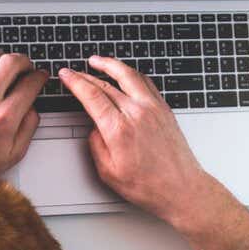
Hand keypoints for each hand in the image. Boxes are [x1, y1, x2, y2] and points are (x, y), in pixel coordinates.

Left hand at [0, 51, 47, 174]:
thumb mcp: (13, 154)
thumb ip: (28, 129)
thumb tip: (33, 109)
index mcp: (4, 117)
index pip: (29, 84)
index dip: (40, 76)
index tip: (40, 76)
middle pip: (11, 63)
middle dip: (24, 61)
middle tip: (26, 66)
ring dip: (1, 56)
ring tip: (5, 63)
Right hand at [61, 57, 248, 249]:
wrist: (182, 188)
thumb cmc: (149, 186)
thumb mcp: (108, 173)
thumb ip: (96, 146)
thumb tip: (94, 129)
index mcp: (119, 129)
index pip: (92, 95)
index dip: (75, 82)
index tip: (66, 75)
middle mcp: (137, 113)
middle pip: (107, 83)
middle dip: (87, 74)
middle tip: (75, 71)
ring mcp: (153, 108)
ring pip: (129, 75)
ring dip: (111, 65)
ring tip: (98, 61)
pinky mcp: (164, 110)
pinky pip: (146, 82)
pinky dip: (132, 74)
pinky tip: (126, 74)